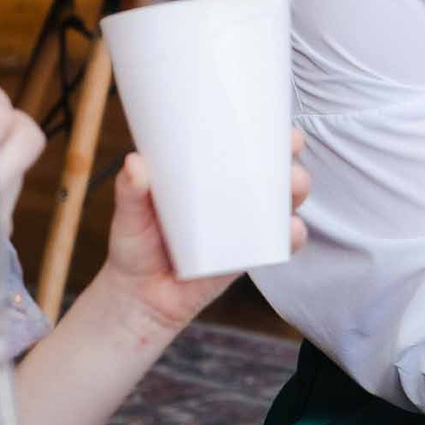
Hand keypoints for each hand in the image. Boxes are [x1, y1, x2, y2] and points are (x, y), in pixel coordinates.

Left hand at [100, 129, 311, 334]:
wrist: (139, 296)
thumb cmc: (134, 246)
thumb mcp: (128, 214)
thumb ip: (130, 191)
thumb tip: (135, 162)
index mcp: (208, 179)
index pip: (246, 151)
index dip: (270, 136)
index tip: (280, 128)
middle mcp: (233, 200)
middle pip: (275, 176)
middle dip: (291, 165)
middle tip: (288, 164)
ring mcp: (244, 228)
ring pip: (283, 206)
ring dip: (296, 194)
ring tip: (293, 190)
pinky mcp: (248, 255)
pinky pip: (279, 244)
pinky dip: (292, 236)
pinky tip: (291, 230)